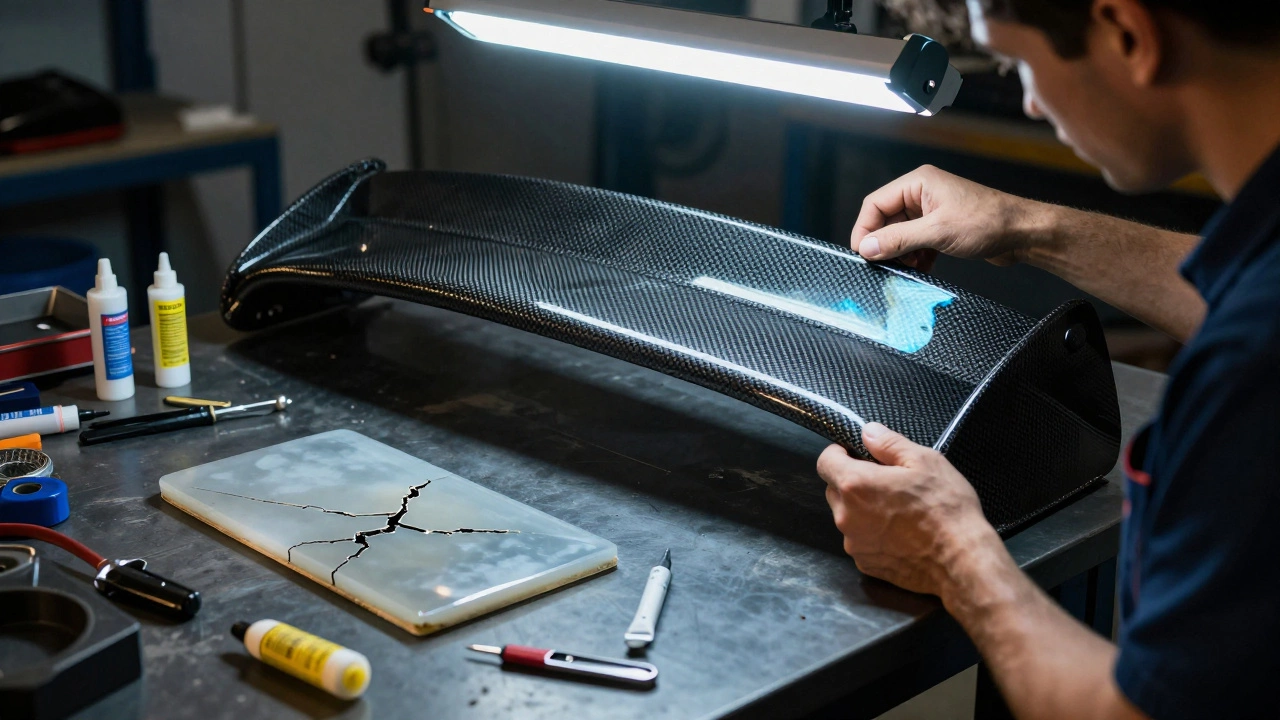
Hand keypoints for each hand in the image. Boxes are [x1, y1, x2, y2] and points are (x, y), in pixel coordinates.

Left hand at [817, 422, 1001, 597]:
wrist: (962, 560)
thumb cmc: (946, 510)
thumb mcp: (924, 461)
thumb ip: (889, 443)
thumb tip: (868, 432)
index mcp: (856, 485)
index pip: (825, 462)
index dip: (839, 453)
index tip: (856, 454)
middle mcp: (846, 516)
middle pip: (834, 490)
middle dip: (853, 482)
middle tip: (886, 482)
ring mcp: (854, 543)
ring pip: (847, 517)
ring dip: (863, 509)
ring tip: (898, 510)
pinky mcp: (865, 563)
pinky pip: (860, 540)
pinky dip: (873, 534)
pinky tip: (900, 532)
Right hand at [851, 165, 1046, 271]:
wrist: (1023, 232)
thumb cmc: (988, 221)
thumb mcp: (937, 232)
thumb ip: (899, 239)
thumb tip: (867, 248)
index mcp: (918, 183)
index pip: (875, 203)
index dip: (864, 229)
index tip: (862, 253)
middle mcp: (922, 194)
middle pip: (886, 219)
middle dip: (883, 243)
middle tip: (881, 265)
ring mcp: (932, 211)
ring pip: (900, 234)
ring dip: (900, 253)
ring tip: (905, 268)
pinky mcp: (941, 228)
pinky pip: (916, 243)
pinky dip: (914, 257)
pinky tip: (920, 269)